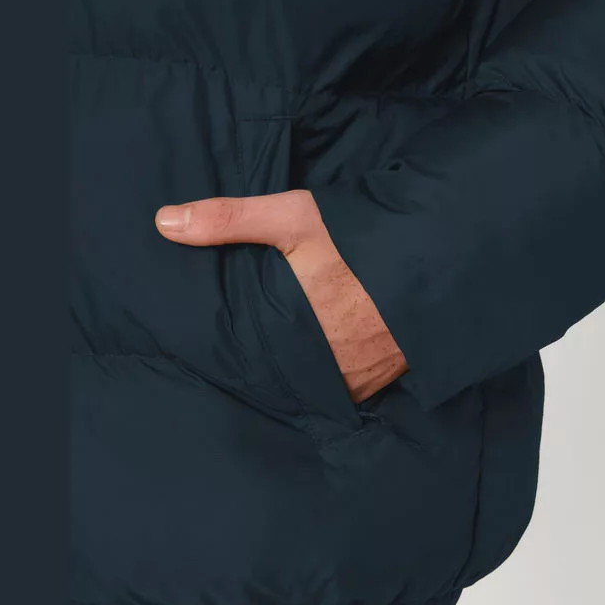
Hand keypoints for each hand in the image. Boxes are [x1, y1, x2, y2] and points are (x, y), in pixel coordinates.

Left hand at [155, 189, 407, 402]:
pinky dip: (338, 373)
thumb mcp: (294, 218)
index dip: (241, 350)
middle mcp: (325, 366)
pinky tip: (337, 350)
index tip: (232, 341)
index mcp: (295, 334)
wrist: (442, 259)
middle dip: (276, 359)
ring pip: (316, 383)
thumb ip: (229, 219)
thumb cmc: (362, 240)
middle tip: (271, 339)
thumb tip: (163, 222)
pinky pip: (348, 386)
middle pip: (285, 372)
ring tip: (302, 346)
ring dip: (308, 369)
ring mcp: (357, 379)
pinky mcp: (383, 380)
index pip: (251, 357)